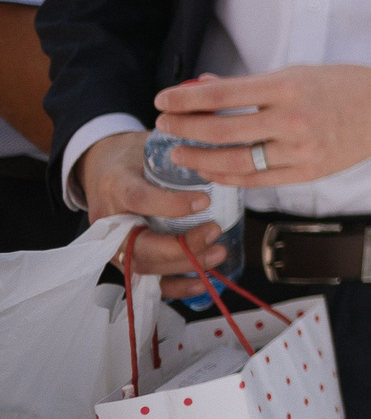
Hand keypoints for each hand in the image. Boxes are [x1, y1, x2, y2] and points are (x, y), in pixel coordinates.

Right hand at [76, 130, 231, 295]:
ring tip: (218, 254)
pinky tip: (201, 283)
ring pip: (145, 265)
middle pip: (139, 244)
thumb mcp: (149, 142)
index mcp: (115, 184)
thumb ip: (179, 144)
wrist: (100, 168)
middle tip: (215, 231)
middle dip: (180, 245)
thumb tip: (221, 132)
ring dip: (184, 265)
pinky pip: (147, 280)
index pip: (138, 198)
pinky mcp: (124, 259)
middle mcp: (110, 220)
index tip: (204, 201)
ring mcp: (113, 245)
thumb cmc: (132, 156)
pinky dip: (174, 286)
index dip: (169, 204)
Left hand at [155, 66, 370, 186]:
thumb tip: (201, 88)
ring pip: (235, 160)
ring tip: (178, 153)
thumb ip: (249, 85)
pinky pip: (257, 178)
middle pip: (222, 129)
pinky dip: (228, 176)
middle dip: (185, 128)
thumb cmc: (340, 85)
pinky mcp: (308, 171)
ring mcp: (301, 149)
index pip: (222, 94)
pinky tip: (210, 170)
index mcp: (288, 87)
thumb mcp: (296, 73)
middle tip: (164, 125)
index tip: (162, 100)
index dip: (186, 99)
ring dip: (199, 158)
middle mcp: (293, 119)